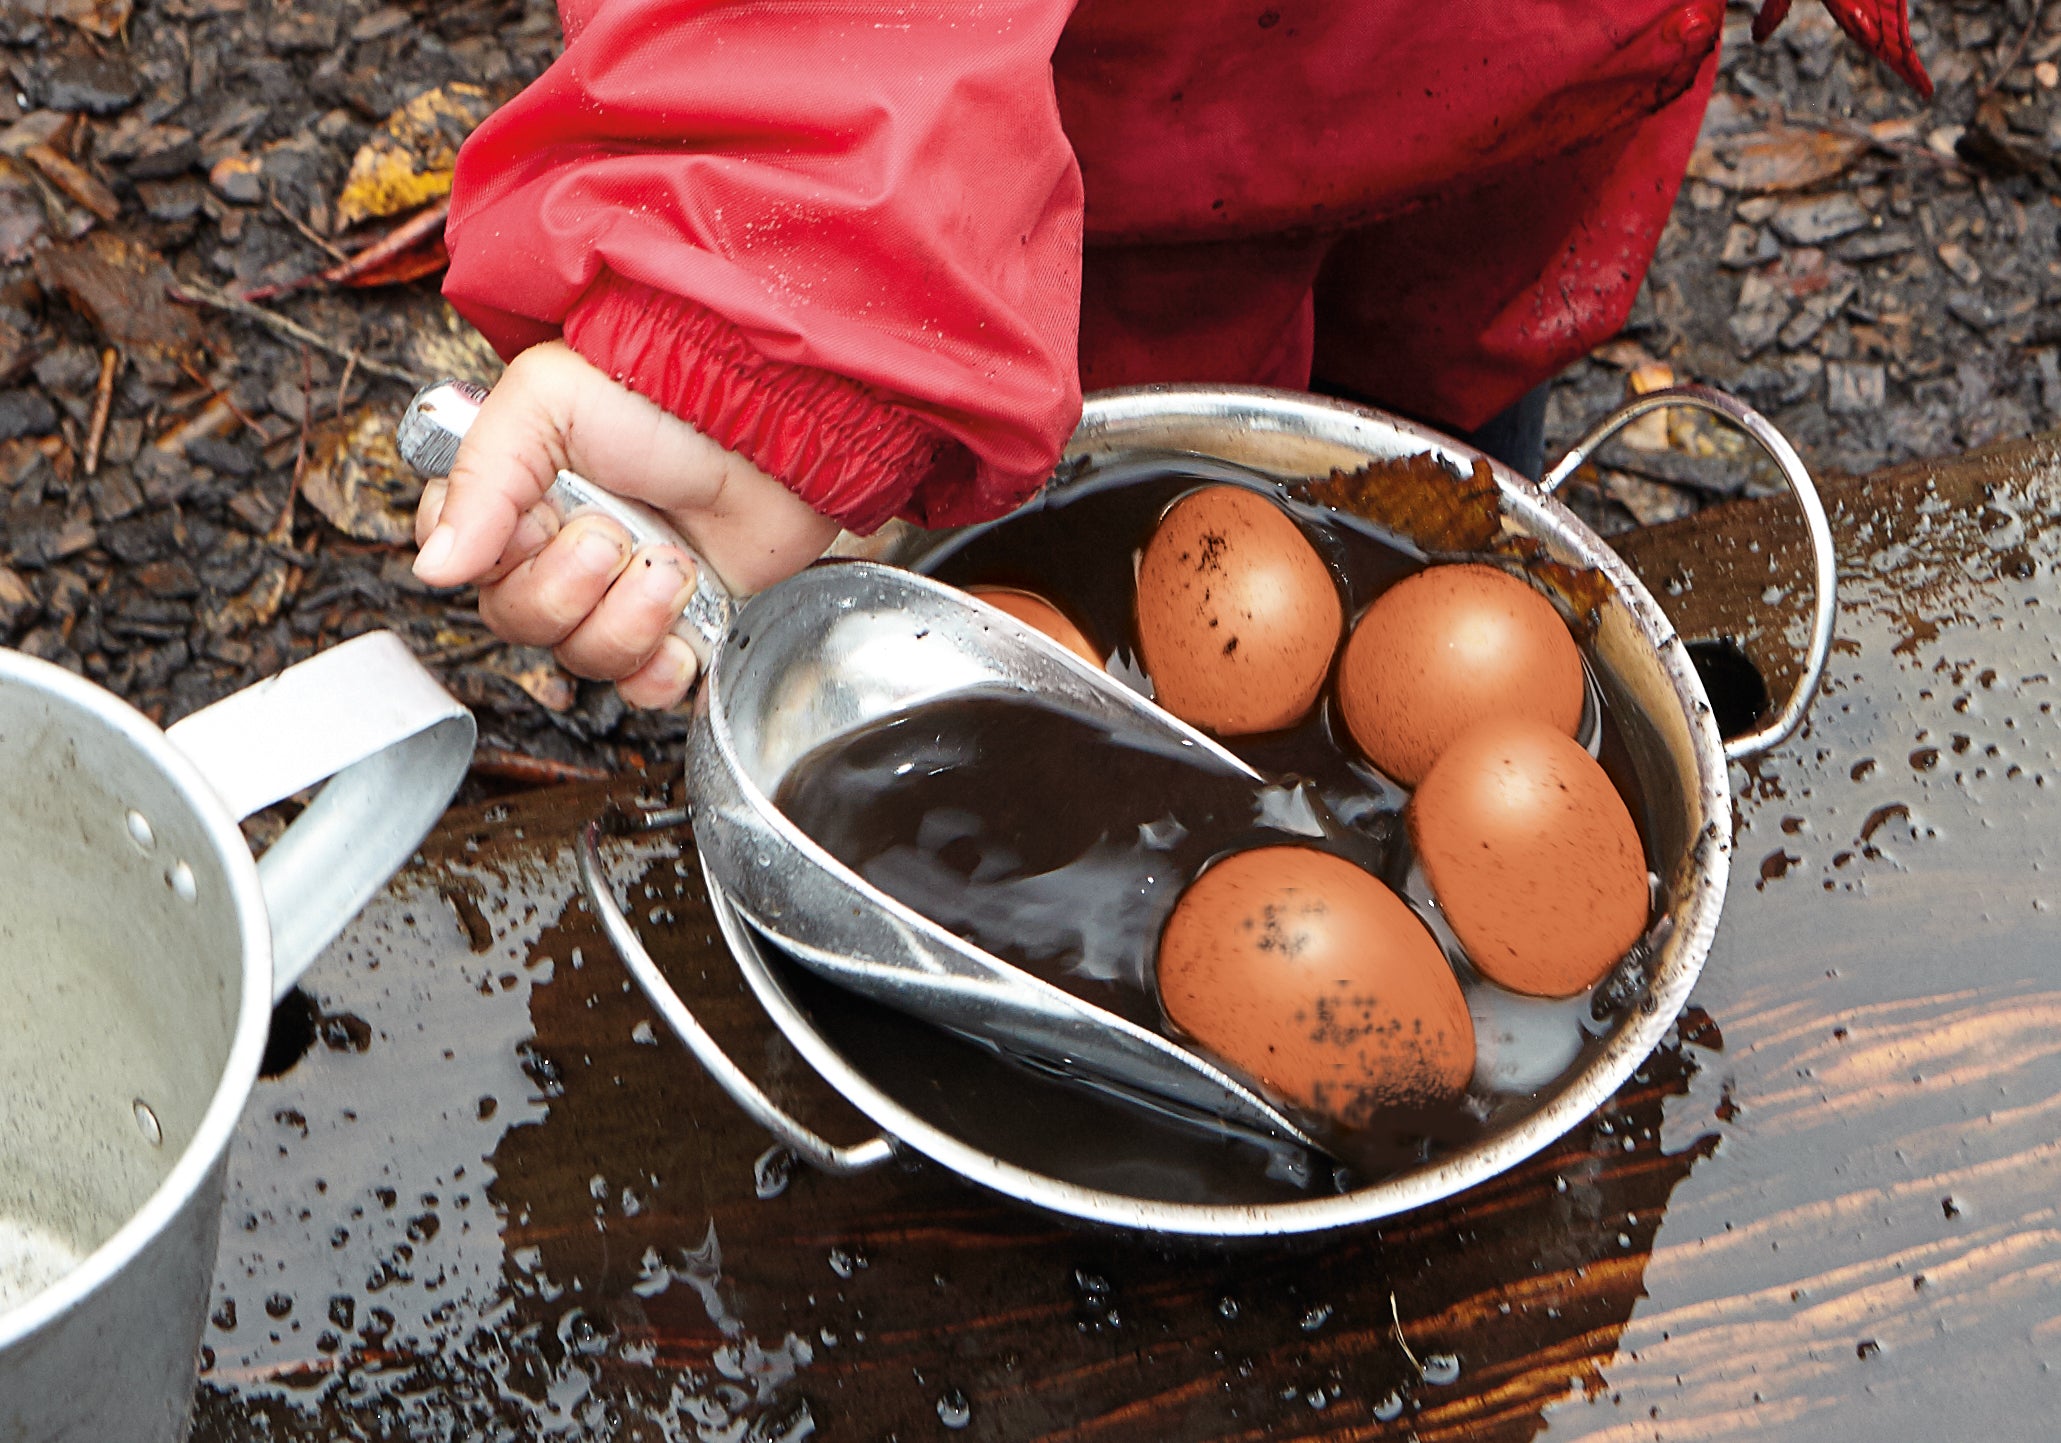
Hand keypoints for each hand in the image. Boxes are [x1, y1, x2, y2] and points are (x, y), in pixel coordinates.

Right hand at [412, 341, 840, 707]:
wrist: (771, 425)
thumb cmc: (664, 395)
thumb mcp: (547, 402)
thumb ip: (480, 479)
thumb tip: (435, 567)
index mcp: (514, 498)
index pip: (455, 562)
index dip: (493, 559)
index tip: (537, 522)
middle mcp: (558, 551)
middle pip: (518, 622)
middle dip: (571, 588)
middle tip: (614, 536)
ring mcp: (619, 593)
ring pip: (582, 658)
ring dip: (630, 618)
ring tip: (670, 561)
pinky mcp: (679, 626)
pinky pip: (643, 690)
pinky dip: (663, 668)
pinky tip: (683, 624)